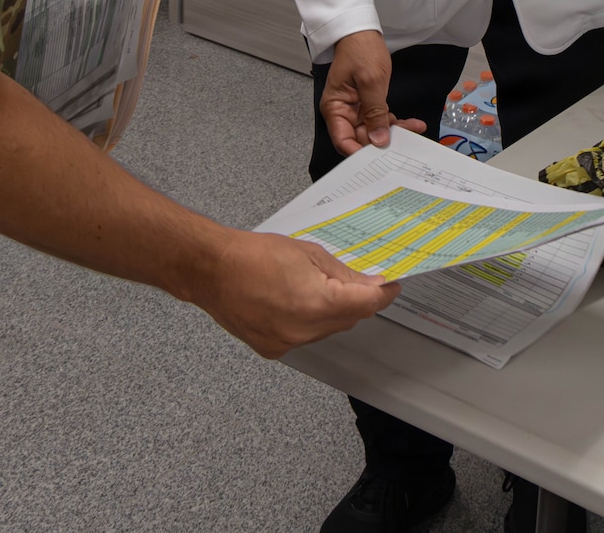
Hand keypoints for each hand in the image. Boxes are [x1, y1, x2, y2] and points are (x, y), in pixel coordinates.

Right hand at [192, 230, 400, 358]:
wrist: (212, 270)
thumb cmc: (252, 255)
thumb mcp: (307, 254)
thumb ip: (343, 273)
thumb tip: (368, 282)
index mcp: (318, 303)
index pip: (367, 304)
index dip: (384, 293)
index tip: (391, 285)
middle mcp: (304, 331)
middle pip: (349, 319)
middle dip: (354, 300)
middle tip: (353, 279)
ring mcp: (288, 343)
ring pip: (327, 330)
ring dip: (330, 311)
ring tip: (311, 285)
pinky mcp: (273, 349)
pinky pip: (305, 337)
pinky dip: (308, 322)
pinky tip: (293, 301)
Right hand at [321, 30, 425, 155]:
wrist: (363, 33)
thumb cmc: (359, 50)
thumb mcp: (370, 81)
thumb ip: (374, 112)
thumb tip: (378, 139)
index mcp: (335, 108)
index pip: (343, 140)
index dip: (359, 152)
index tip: (378, 157)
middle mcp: (343, 112)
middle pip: (360, 138)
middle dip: (382, 141)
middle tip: (403, 142)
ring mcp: (356, 109)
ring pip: (374, 131)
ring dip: (394, 132)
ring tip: (413, 129)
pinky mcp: (368, 105)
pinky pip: (381, 120)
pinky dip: (396, 122)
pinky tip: (411, 123)